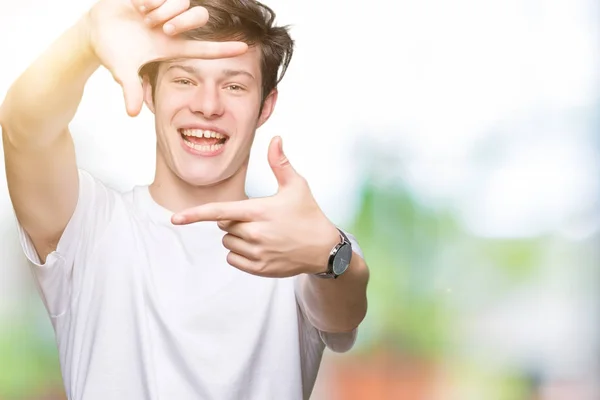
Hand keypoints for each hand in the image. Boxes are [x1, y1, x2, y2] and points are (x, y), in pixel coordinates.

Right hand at [87, 0, 247, 115]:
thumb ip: (130, 89)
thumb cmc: (113, 51)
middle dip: (184, 21)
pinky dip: (150, 0)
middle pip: (199, 17)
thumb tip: (132, 113)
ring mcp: (166, 9)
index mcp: (172, 47)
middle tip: (163, 28)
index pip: (205, 49)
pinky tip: (137, 6)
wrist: (95, 29)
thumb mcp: (122, 70)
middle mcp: (174, 27)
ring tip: (144, 18)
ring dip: (163, 9)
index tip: (245, 49)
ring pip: (183, 2)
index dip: (224, 49)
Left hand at [172, 136, 340, 277]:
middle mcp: (255, 234)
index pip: (220, 212)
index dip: (195, 215)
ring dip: (236, 237)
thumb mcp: (297, 186)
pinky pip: (233, 260)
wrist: (324, 249)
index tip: (175, 219)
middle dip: (233, 220)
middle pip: (223, 225)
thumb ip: (280, 163)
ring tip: (262, 234)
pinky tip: (260, 248)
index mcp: (259, 211)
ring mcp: (257, 254)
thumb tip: (276, 138)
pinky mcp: (260, 269)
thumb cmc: (309, 213)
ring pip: (227, 243)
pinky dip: (239, 254)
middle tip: (258, 218)